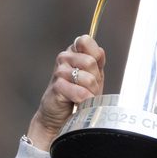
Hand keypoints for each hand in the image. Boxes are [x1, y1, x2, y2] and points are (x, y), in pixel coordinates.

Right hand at [27, 35, 105, 152]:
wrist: (61, 116)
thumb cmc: (78, 95)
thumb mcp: (93, 76)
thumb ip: (97, 61)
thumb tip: (100, 52)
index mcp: (73, 52)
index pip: (86, 41)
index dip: (95, 57)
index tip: (93, 70)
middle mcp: (64, 58)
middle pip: (90, 62)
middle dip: (95, 79)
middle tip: (90, 89)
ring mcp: (59, 71)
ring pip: (87, 78)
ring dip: (91, 92)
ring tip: (85, 97)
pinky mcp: (57, 86)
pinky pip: (79, 92)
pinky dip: (84, 100)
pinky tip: (80, 103)